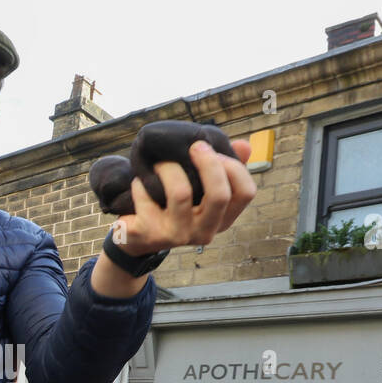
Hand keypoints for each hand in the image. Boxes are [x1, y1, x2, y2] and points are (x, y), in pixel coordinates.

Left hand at [91, 140, 253, 297]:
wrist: (135, 236)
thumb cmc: (171, 205)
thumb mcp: (199, 189)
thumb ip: (223, 167)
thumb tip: (244, 145)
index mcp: (222, 220)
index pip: (245, 193)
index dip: (234, 166)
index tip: (214, 151)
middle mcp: (204, 232)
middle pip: (220, 195)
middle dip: (209, 162)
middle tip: (194, 146)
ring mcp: (177, 236)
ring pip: (180, 192)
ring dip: (168, 167)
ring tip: (159, 163)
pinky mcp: (149, 234)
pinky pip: (147, 195)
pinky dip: (141, 182)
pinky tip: (139, 185)